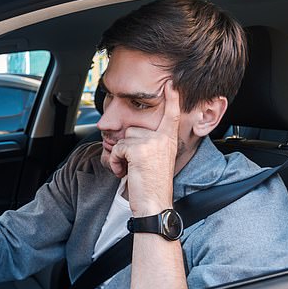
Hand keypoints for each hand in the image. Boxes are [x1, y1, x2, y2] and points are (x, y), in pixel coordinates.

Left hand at [109, 81, 180, 215]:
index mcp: (169, 139)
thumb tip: (129, 135)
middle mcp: (162, 138)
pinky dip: (115, 162)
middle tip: (134, 166)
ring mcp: (151, 142)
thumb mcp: (156, 160)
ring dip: (120, 155)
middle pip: (133, 128)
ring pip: (123, 138)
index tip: (172, 84)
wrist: (154, 204)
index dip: (172, 99)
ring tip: (130, 170)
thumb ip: (149, 144)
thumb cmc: (153, 185)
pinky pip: (117, 149)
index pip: (171, 114)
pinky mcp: (138, 149)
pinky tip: (124, 172)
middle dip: (127, 146)